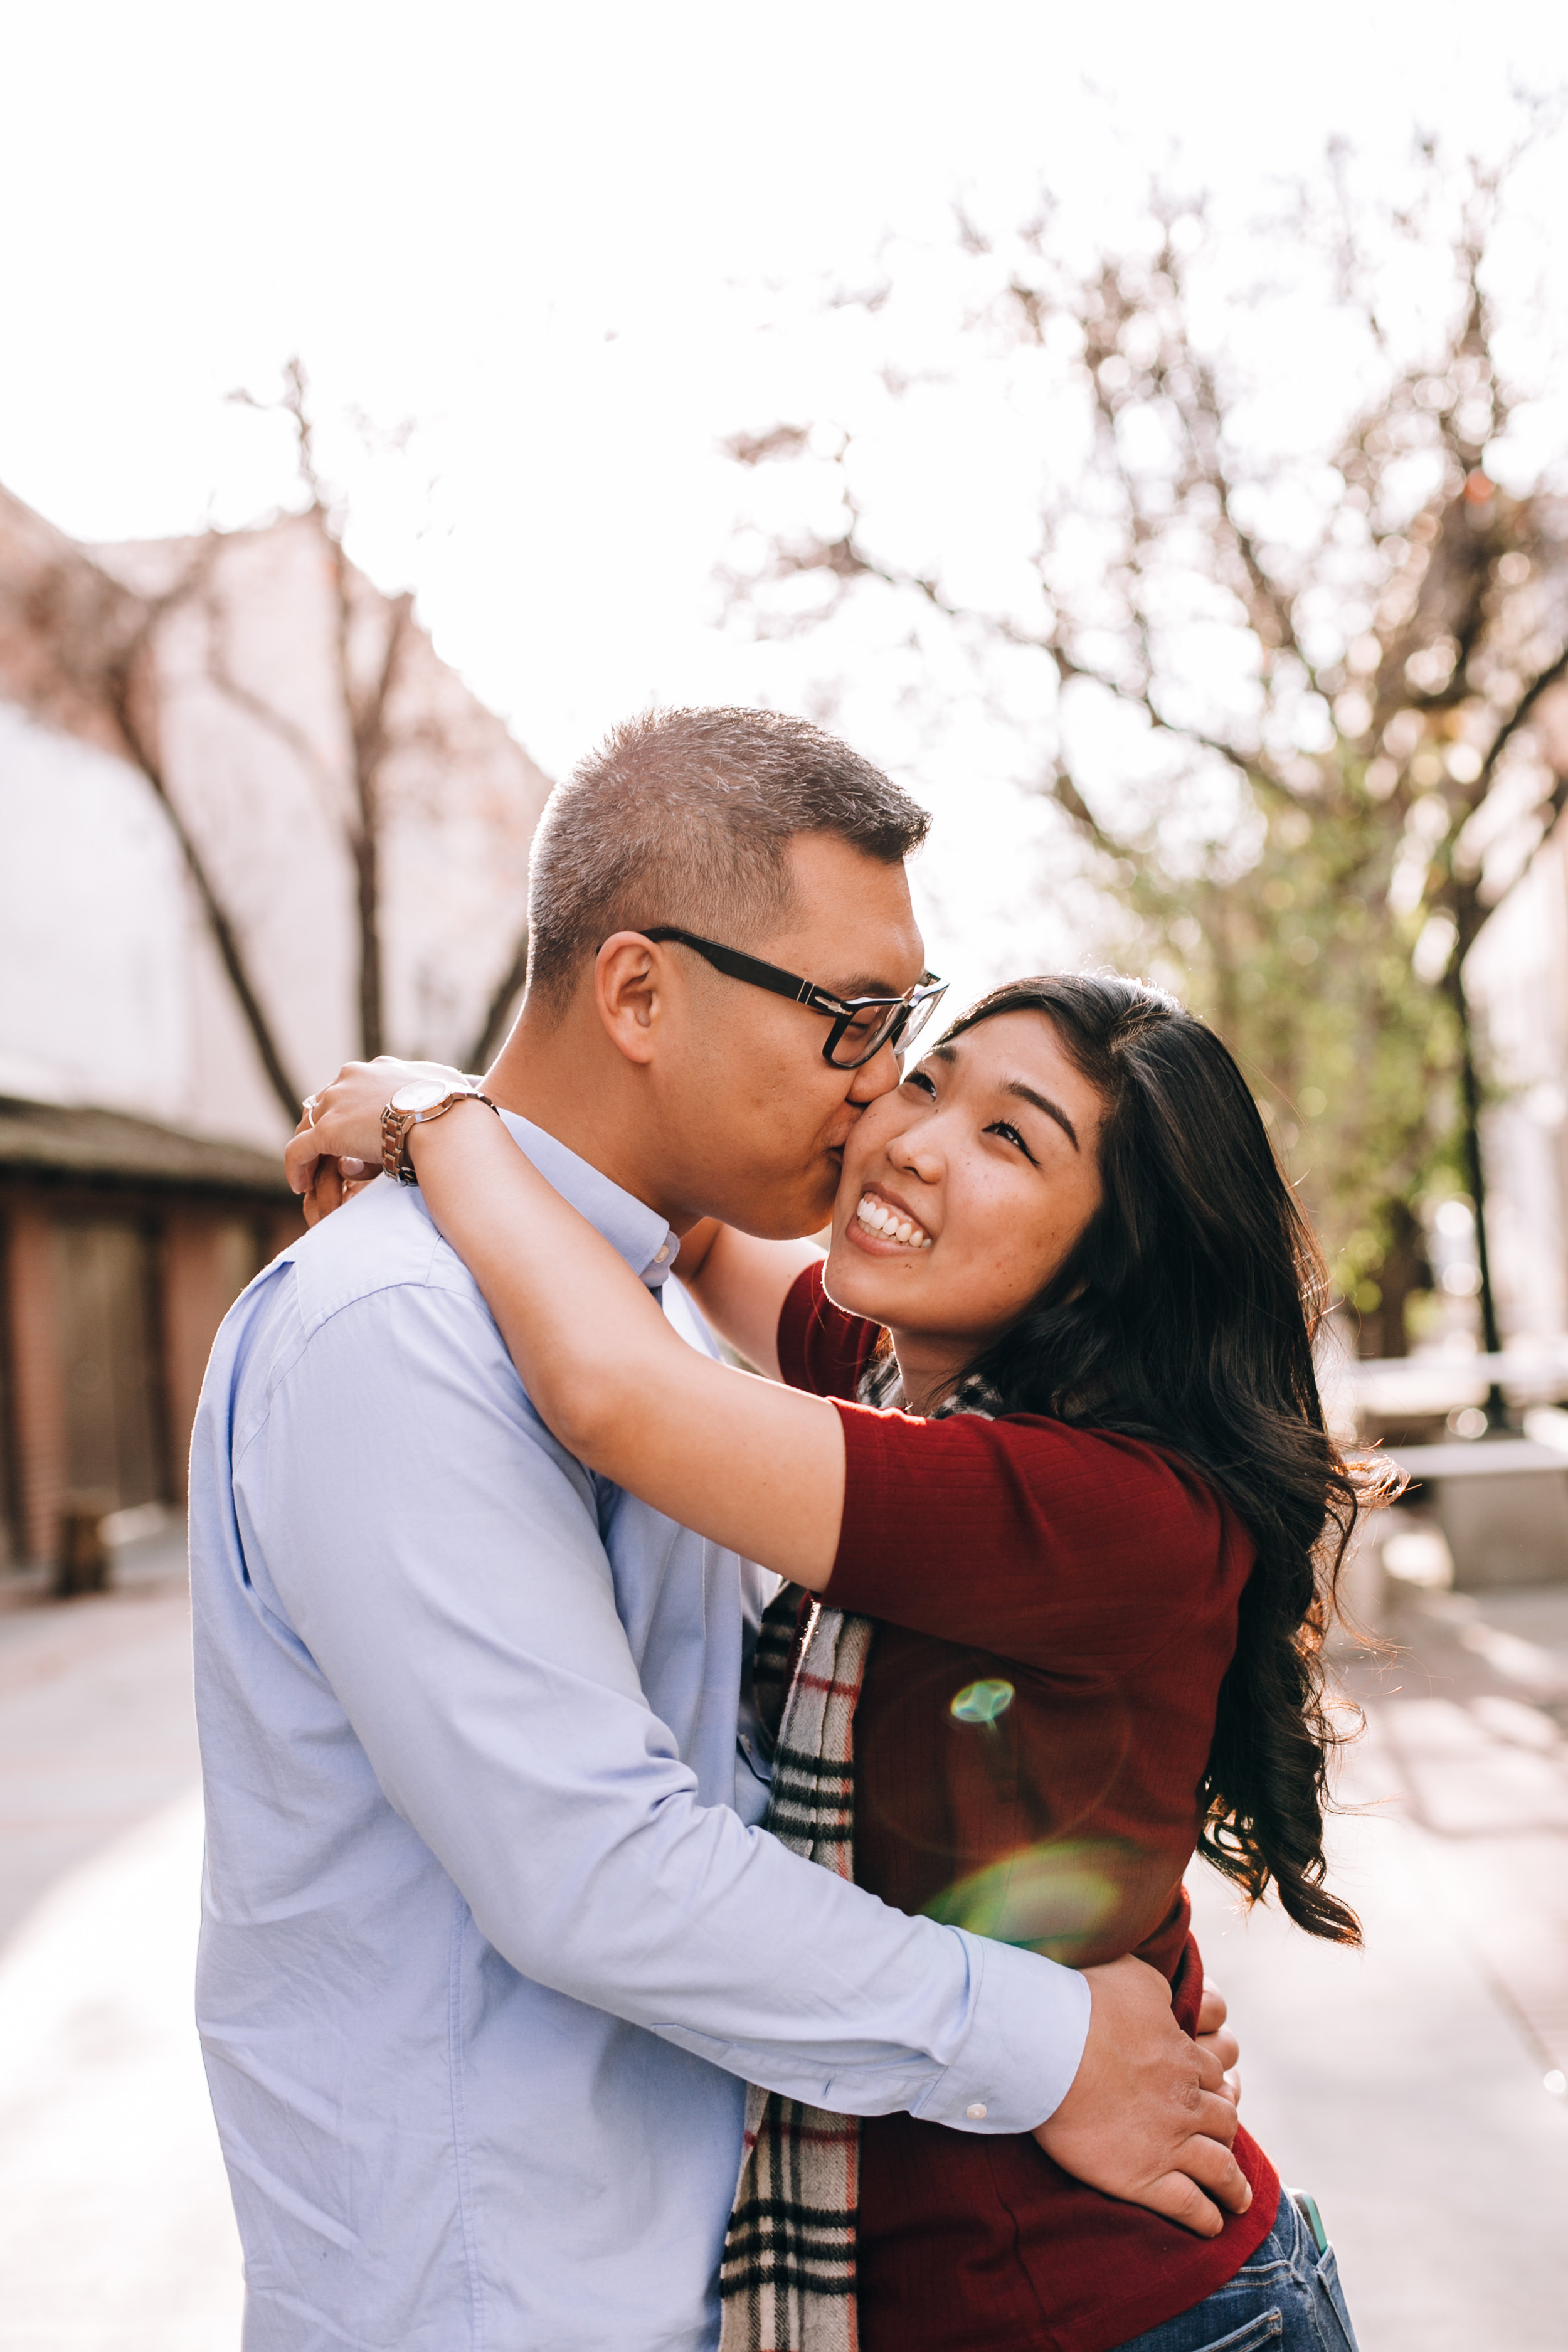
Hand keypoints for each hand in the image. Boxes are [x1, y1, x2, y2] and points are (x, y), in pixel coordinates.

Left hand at [287, 1058, 461, 1225]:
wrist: (445, 1121)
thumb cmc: (456, 1108)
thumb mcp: (446, 1086)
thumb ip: (433, 1089)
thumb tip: (442, 1097)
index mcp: (379, 1068)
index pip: (353, 1087)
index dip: (352, 1111)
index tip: (356, 1132)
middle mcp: (352, 1077)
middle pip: (326, 1104)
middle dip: (328, 1129)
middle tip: (330, 1155)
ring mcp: (337, 1103)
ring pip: (308, 1126)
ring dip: (311, 1150)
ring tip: (313, 1174)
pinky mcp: (327, 1131)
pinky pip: (298, 1151)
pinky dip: (296, 1168)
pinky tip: (300, 1186)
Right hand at [1032, 1954, 1248, 2237]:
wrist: (1052, 2045)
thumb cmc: (1086, 2002)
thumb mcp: (1133, 1976)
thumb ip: (1157, 1987)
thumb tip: (1168, 1990)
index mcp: (1183, 2056)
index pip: (1215, 2072)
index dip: (1217, 2082)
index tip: (1216, 2090)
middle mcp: (1186, 2101)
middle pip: (1224, 2119)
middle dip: (1228, 2130)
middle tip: (1228, 2140)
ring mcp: (1170, 2142)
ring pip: (1219, 2167)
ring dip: (1232, 2184)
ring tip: (1237, 2197)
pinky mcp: (1145, 2178)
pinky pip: (1189, 2206)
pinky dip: (1205, 2218)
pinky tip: (1210, 2224)